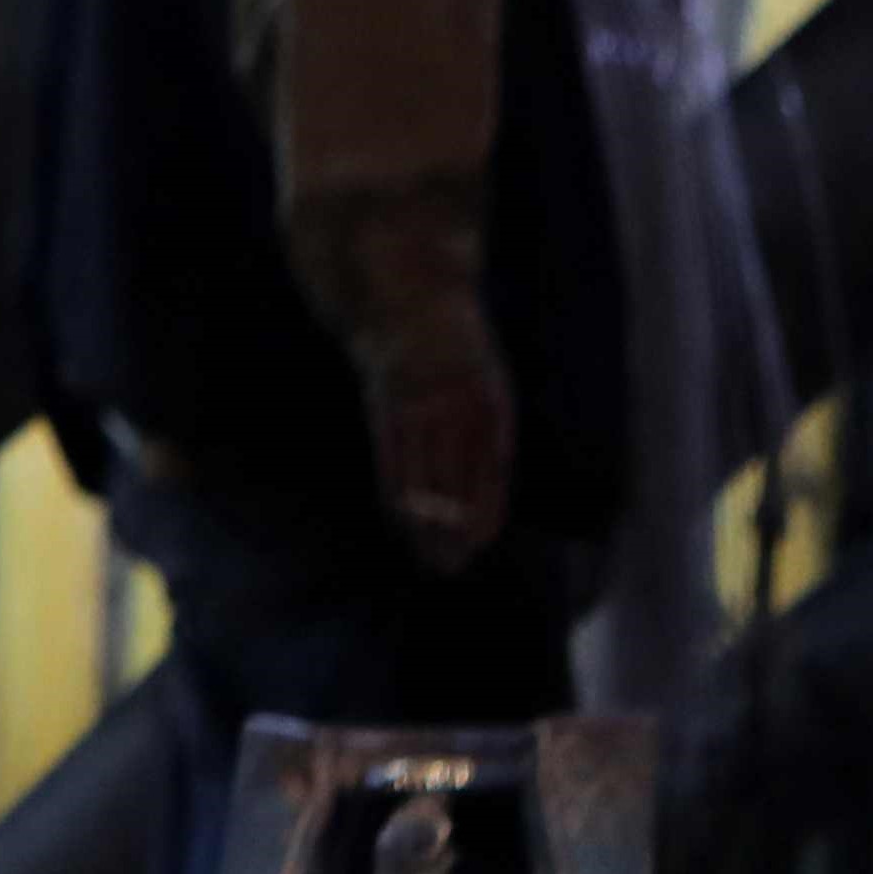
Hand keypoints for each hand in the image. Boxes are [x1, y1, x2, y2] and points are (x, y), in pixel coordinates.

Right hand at [369, 355, 512, 572]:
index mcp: (487, 400)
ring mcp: (414, 410)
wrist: (410, 308)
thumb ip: (489, 434)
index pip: (488, 466)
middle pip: (451, 480)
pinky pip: (390, 465)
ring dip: (422, 524)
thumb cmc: (459, 353)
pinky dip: (395, 499)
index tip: (480, 542)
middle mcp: (451, 406)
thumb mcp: (488, 384)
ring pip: (418, 478)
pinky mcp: (383, 412)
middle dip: (450, 528)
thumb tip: (487, 493)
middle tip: (451, 565)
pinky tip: (400, 523)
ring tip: (426, 556)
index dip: (484, 507)